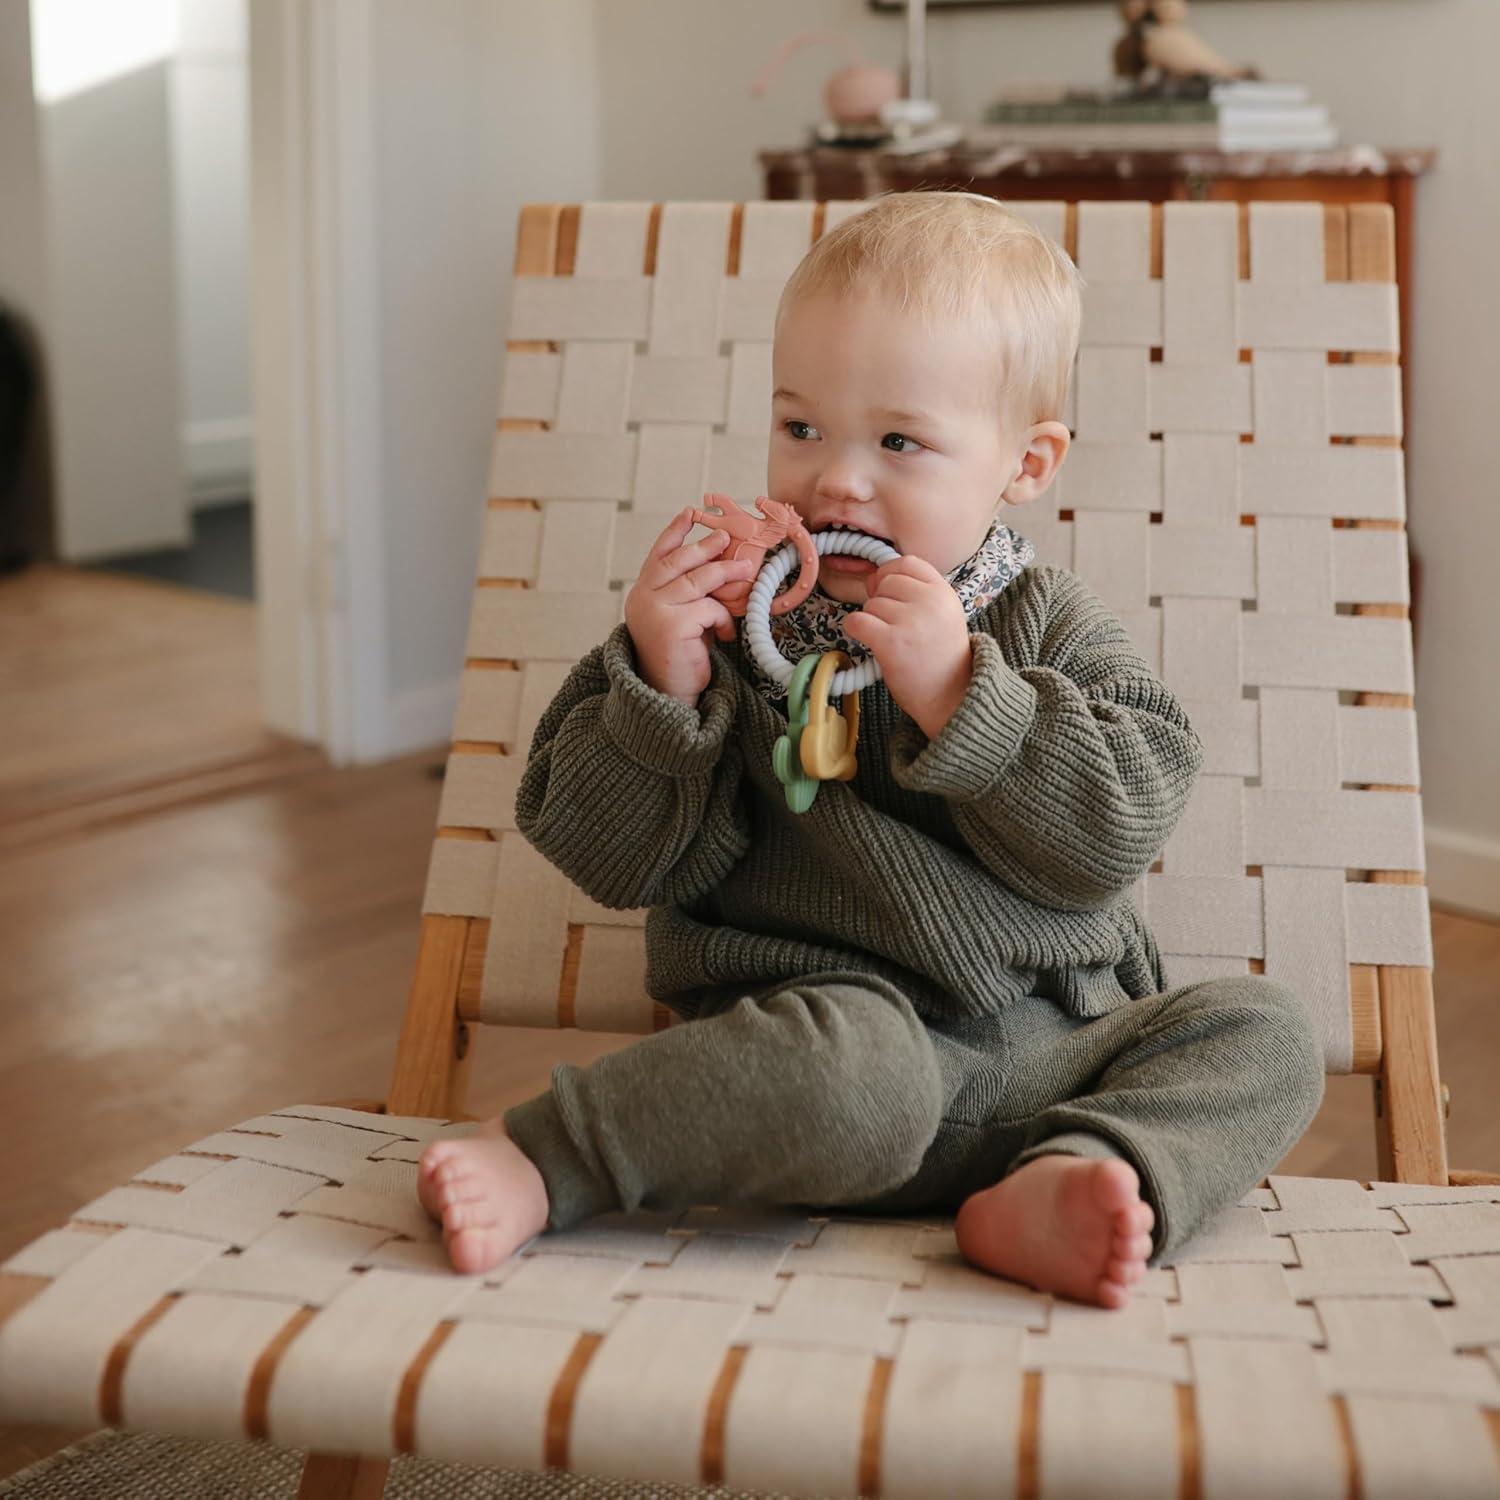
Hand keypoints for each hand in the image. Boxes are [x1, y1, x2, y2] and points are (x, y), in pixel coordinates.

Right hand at [623, 507, 757, 706]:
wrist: (666, 695)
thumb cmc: (678, 656)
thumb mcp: (680, 617)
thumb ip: (688, 593)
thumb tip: (721, 565)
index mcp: (642, 593)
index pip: (657, 555)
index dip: (674, 532)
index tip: (690, 513)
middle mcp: (642, 598)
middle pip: (678, 562)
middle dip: (705, 546)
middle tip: (726, 537)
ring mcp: (655, 610)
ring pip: (697, 580)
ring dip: (725, 574)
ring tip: (745, 571)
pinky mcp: (673, 625)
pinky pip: (709, 608)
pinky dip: (722, 619)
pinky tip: (724, 634)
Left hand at [843, 555, 973, 739]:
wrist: (951, 696)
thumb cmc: (940, 658)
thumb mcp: (941, 615)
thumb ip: (913, 592)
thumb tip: (871, 577)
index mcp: (944, 593)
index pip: (907, 563)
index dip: (890, 574)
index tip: (889, 593)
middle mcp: (930, 602)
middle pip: (885, 582)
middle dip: (880, 602)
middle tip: (893, 626)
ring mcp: (911, 621)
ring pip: (871, 604)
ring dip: (872, 621)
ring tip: (892, 641)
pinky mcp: (891, 642)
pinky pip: (857, 621)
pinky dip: (855, 630)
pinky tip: (869, 641)